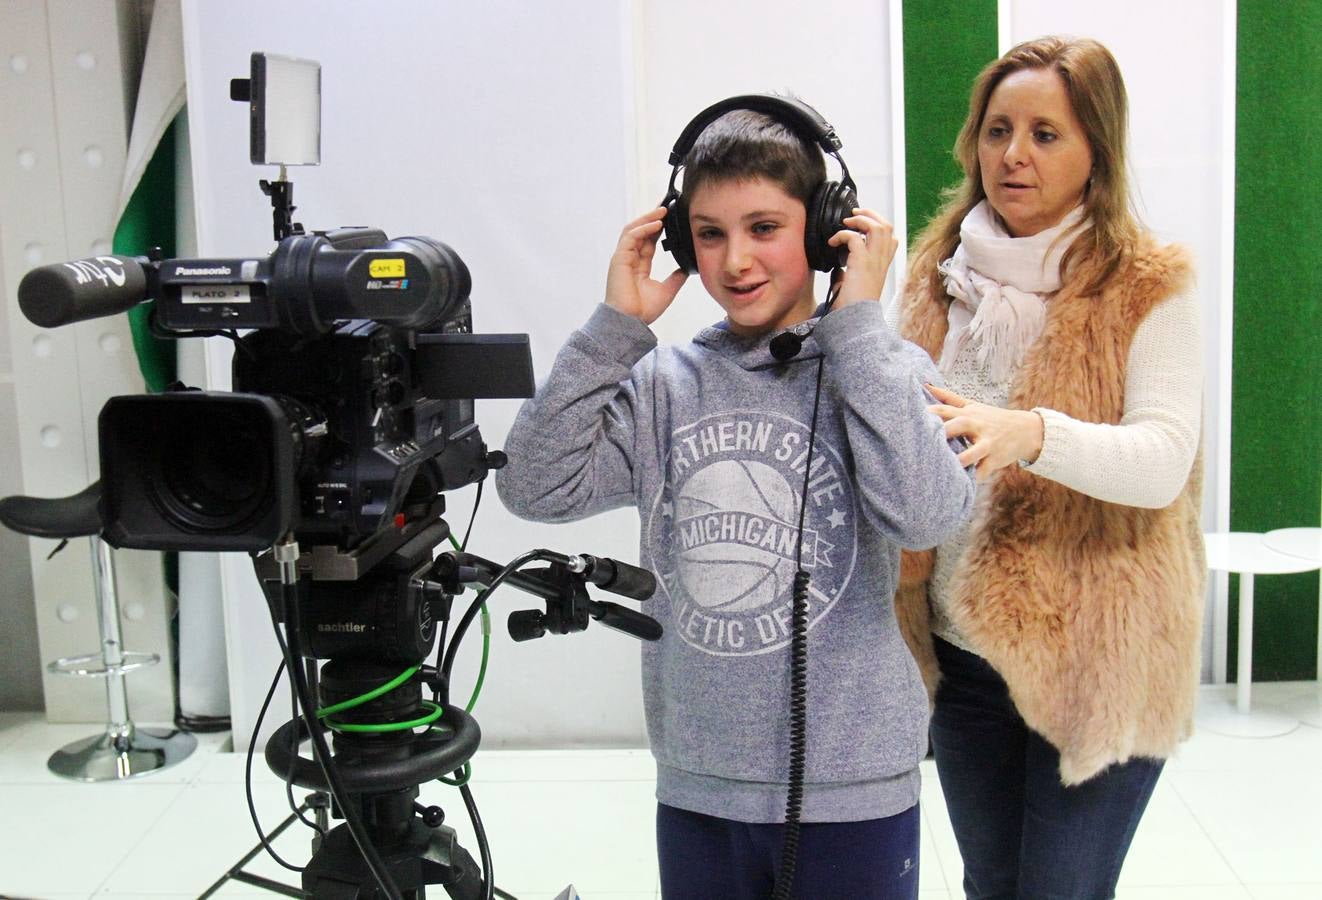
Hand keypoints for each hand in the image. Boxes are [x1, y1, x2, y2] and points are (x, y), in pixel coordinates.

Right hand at [604, 207, 688, 324]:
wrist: (630, 322)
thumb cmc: (642, 311)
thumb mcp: (667, 291)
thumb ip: (675, 278)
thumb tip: (687, 268)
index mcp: (639, 265)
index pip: (649, 239)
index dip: (659, 227)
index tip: (671, 217)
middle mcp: (630, 258)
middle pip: (641, 230)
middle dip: (653, 217)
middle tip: (668, 205)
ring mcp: (623, 257)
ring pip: (634, 229)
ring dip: (648, 218)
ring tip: (663, 210)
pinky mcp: (619, 258)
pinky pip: (631, 237)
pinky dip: (644, 229)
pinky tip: (657, 224)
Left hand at [826, 208, 898, 308]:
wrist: (854, 321)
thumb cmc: (852, 309)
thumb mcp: (852, 288)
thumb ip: (848, 275)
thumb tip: (838, 269)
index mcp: (881, 267)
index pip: (892, 240)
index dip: (879, 226)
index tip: (863, 225)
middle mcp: (881, 262)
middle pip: (887, 227)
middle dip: (870, 214)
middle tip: (854, 213)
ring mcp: (874, 261)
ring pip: (878, 227)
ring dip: (860, 219)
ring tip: (847, 222)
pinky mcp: (862, 263)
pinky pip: (855, 238)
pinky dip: (843, 234)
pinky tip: (833, 241)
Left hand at [925, 383, 1043, 481]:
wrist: (1025, 430)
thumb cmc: (991, 418)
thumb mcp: (972, 406)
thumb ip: (948, 398)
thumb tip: (925, 385)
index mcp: (967, 413)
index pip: (945, 409)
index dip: (929, 412)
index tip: (911, 416)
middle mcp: (977, 426)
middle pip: (960, 424)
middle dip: (945, 430)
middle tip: (926, 438)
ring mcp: (987, 443)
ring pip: (975, 451)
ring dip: (963, 458)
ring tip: (950, 465)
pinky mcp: (995, 460)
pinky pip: (984, 470)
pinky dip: (974, 477)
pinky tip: (962, 485)